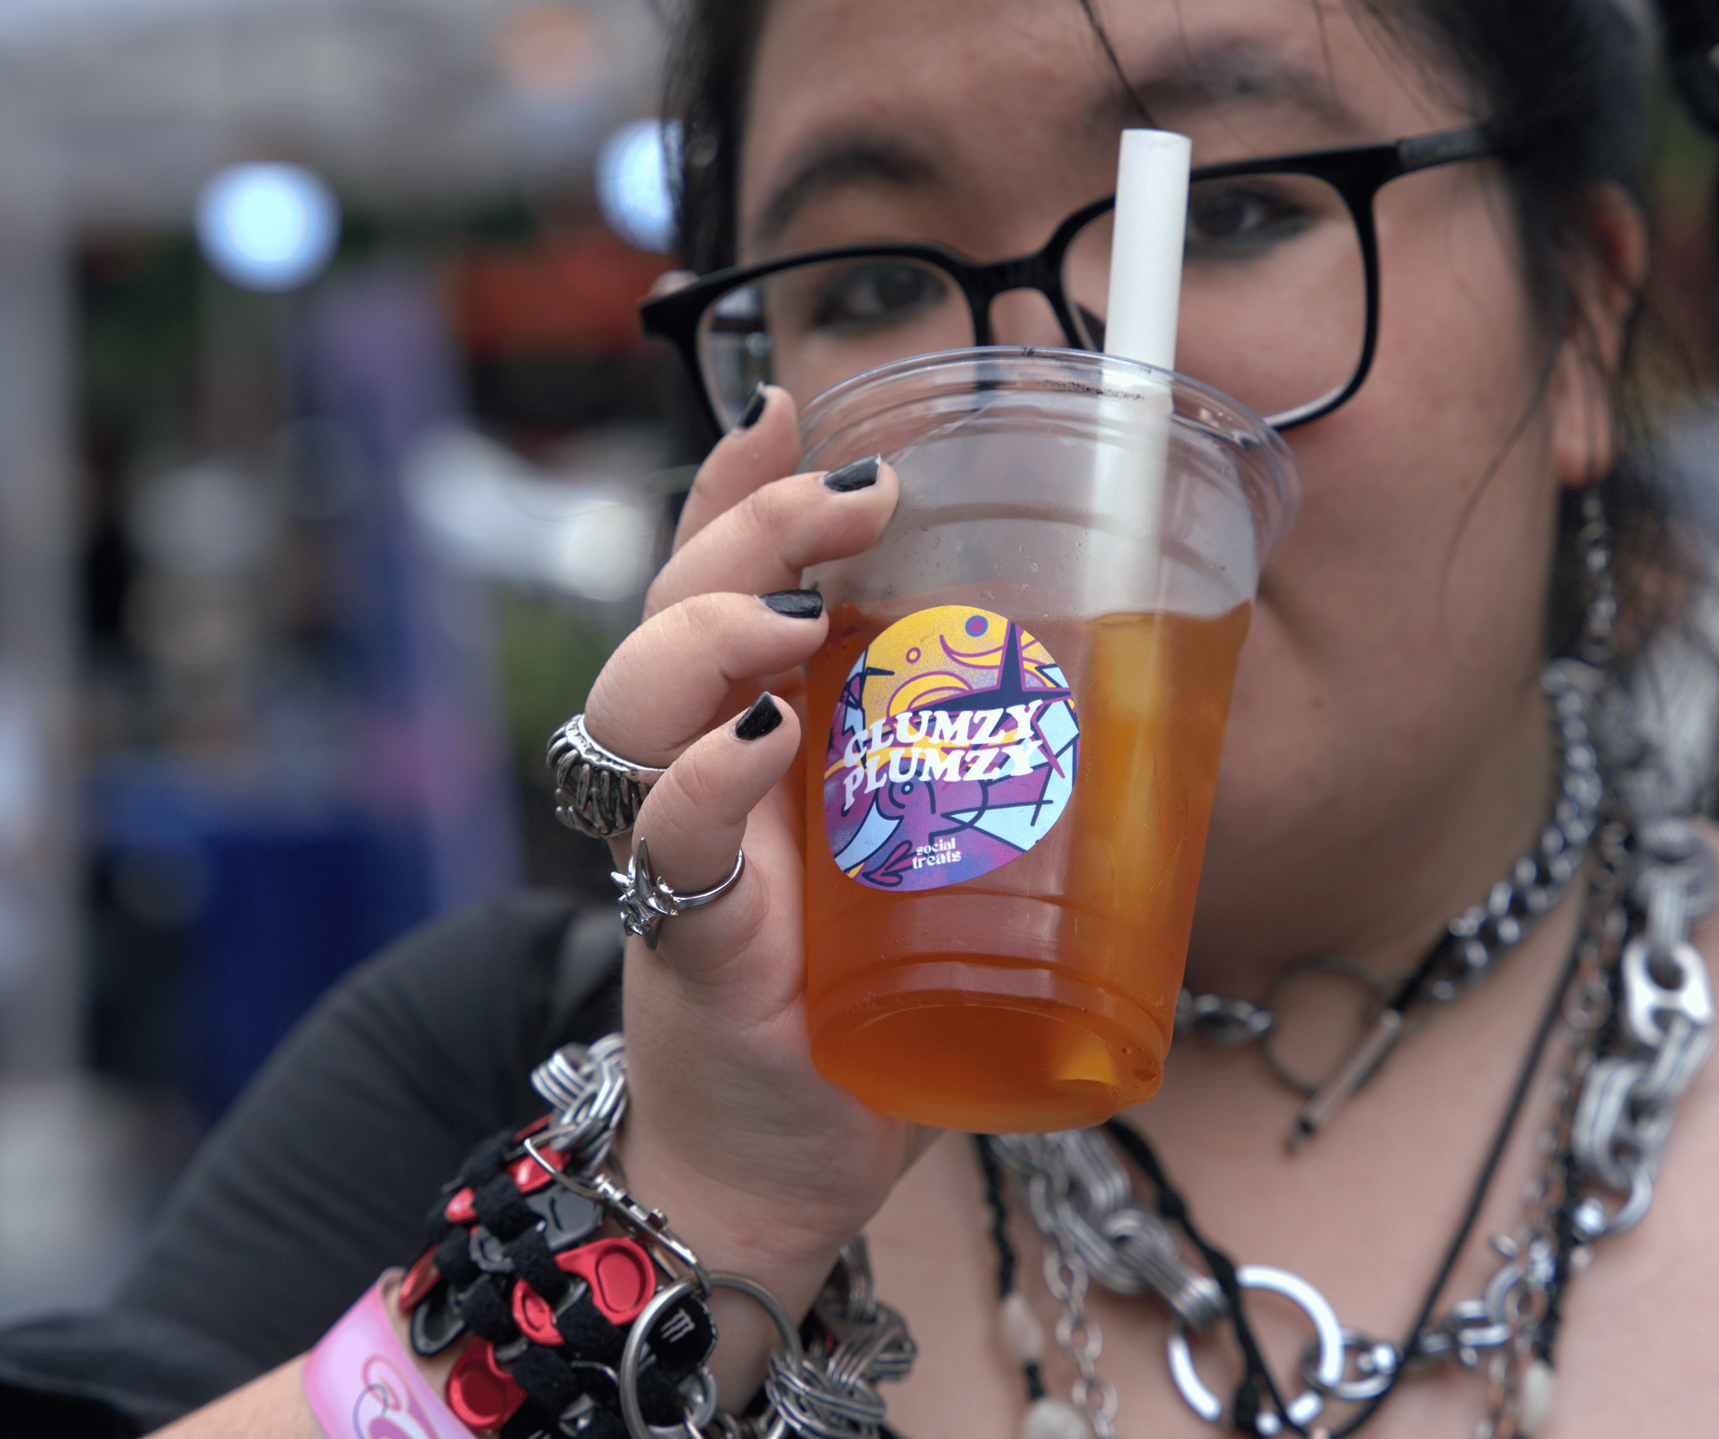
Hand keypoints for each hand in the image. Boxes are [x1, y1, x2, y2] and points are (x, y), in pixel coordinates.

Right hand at [577, 389, 924, 1323]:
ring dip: (712, 626)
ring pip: (640, 695)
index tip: (787, 401)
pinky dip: (707, 780)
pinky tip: (762, 742)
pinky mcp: (685, 937)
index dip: (734, 483)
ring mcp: (674, 851)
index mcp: (750, 735)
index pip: (713, 577)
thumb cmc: (852, 1007)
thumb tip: (1078, 681)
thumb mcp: (908, 864)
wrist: (778, 1168)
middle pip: (675, 604)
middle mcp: (695, 774)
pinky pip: (667, 837)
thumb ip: (953, 777)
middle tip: (859, 491)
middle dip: (751, 523)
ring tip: (793, 610)